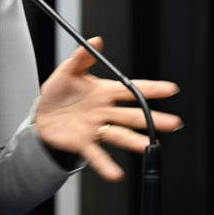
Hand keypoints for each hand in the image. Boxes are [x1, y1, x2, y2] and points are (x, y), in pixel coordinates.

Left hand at [35, 36, 181, 180]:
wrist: (41, 115)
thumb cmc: (57, 92)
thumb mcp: (67, 71)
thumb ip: (81, 58)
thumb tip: (95, 40)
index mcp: (103, 92)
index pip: (131, 89)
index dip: (151, 88)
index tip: (170, 89)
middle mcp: (104, 111)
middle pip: (132, 115)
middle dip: (152, 118)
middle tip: (172, 123)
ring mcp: (96, 128)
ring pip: (120, 134)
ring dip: (135, 141)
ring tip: (149, 145)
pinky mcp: (83, 143)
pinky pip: (97, 154)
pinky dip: (106, 165)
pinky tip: (116, 174)